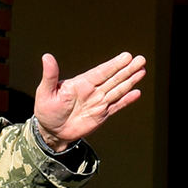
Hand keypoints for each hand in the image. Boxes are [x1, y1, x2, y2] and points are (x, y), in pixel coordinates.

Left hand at [32, 52, 146, 150]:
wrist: (51, 131)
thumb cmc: (46, 109)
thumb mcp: (45, 91)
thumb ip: (50, 75)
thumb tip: (47, 56)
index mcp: (81, 83)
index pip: (101, 72)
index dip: (114, 65)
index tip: (126, 56)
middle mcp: (93, 90)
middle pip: (113, 78)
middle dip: (127, 69)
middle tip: (141, 60)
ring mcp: (98, 102)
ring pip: (118, 90)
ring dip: (130, 81)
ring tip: (142, 71)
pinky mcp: (101, 114)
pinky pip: (116, 106)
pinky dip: (126, 100)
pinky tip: (136, 93)